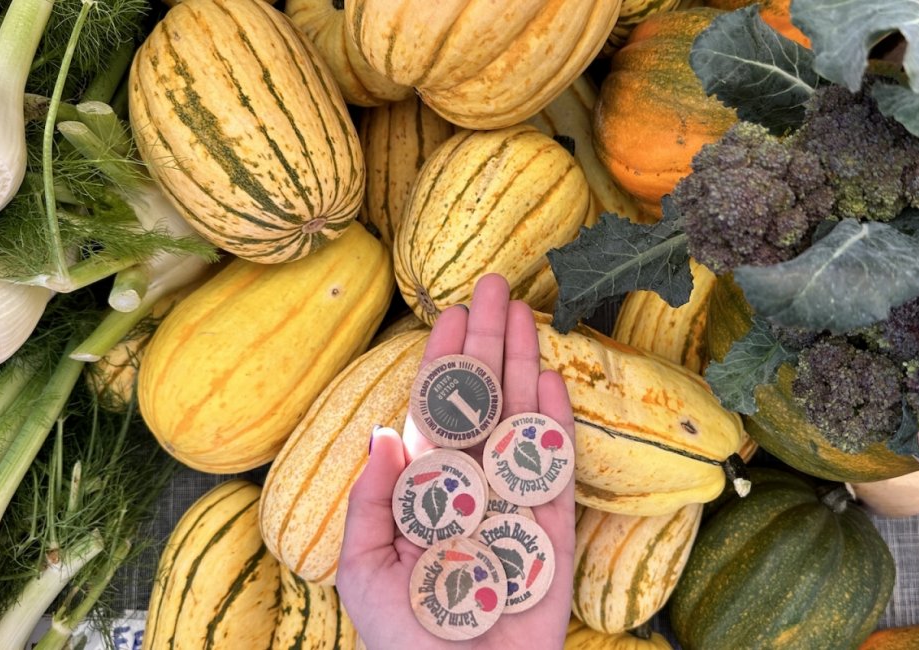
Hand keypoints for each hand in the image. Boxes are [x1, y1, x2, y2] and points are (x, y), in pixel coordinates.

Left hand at [336, 275, 575, 648]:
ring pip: (519, 420)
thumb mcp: (365, 570)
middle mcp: (471, 486)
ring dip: (523, 366)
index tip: (451, 314)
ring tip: (527, 312)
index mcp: (425, 491)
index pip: (436, 412)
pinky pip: (552, 468)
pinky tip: (551, 379)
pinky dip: (553, 424)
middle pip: (482, 401)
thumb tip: (384, 433)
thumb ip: (372, 502)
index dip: (443, 363)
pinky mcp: (549, 531)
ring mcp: (513, 503)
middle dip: (488, 344)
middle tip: (496, 286)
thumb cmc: (404, 639)